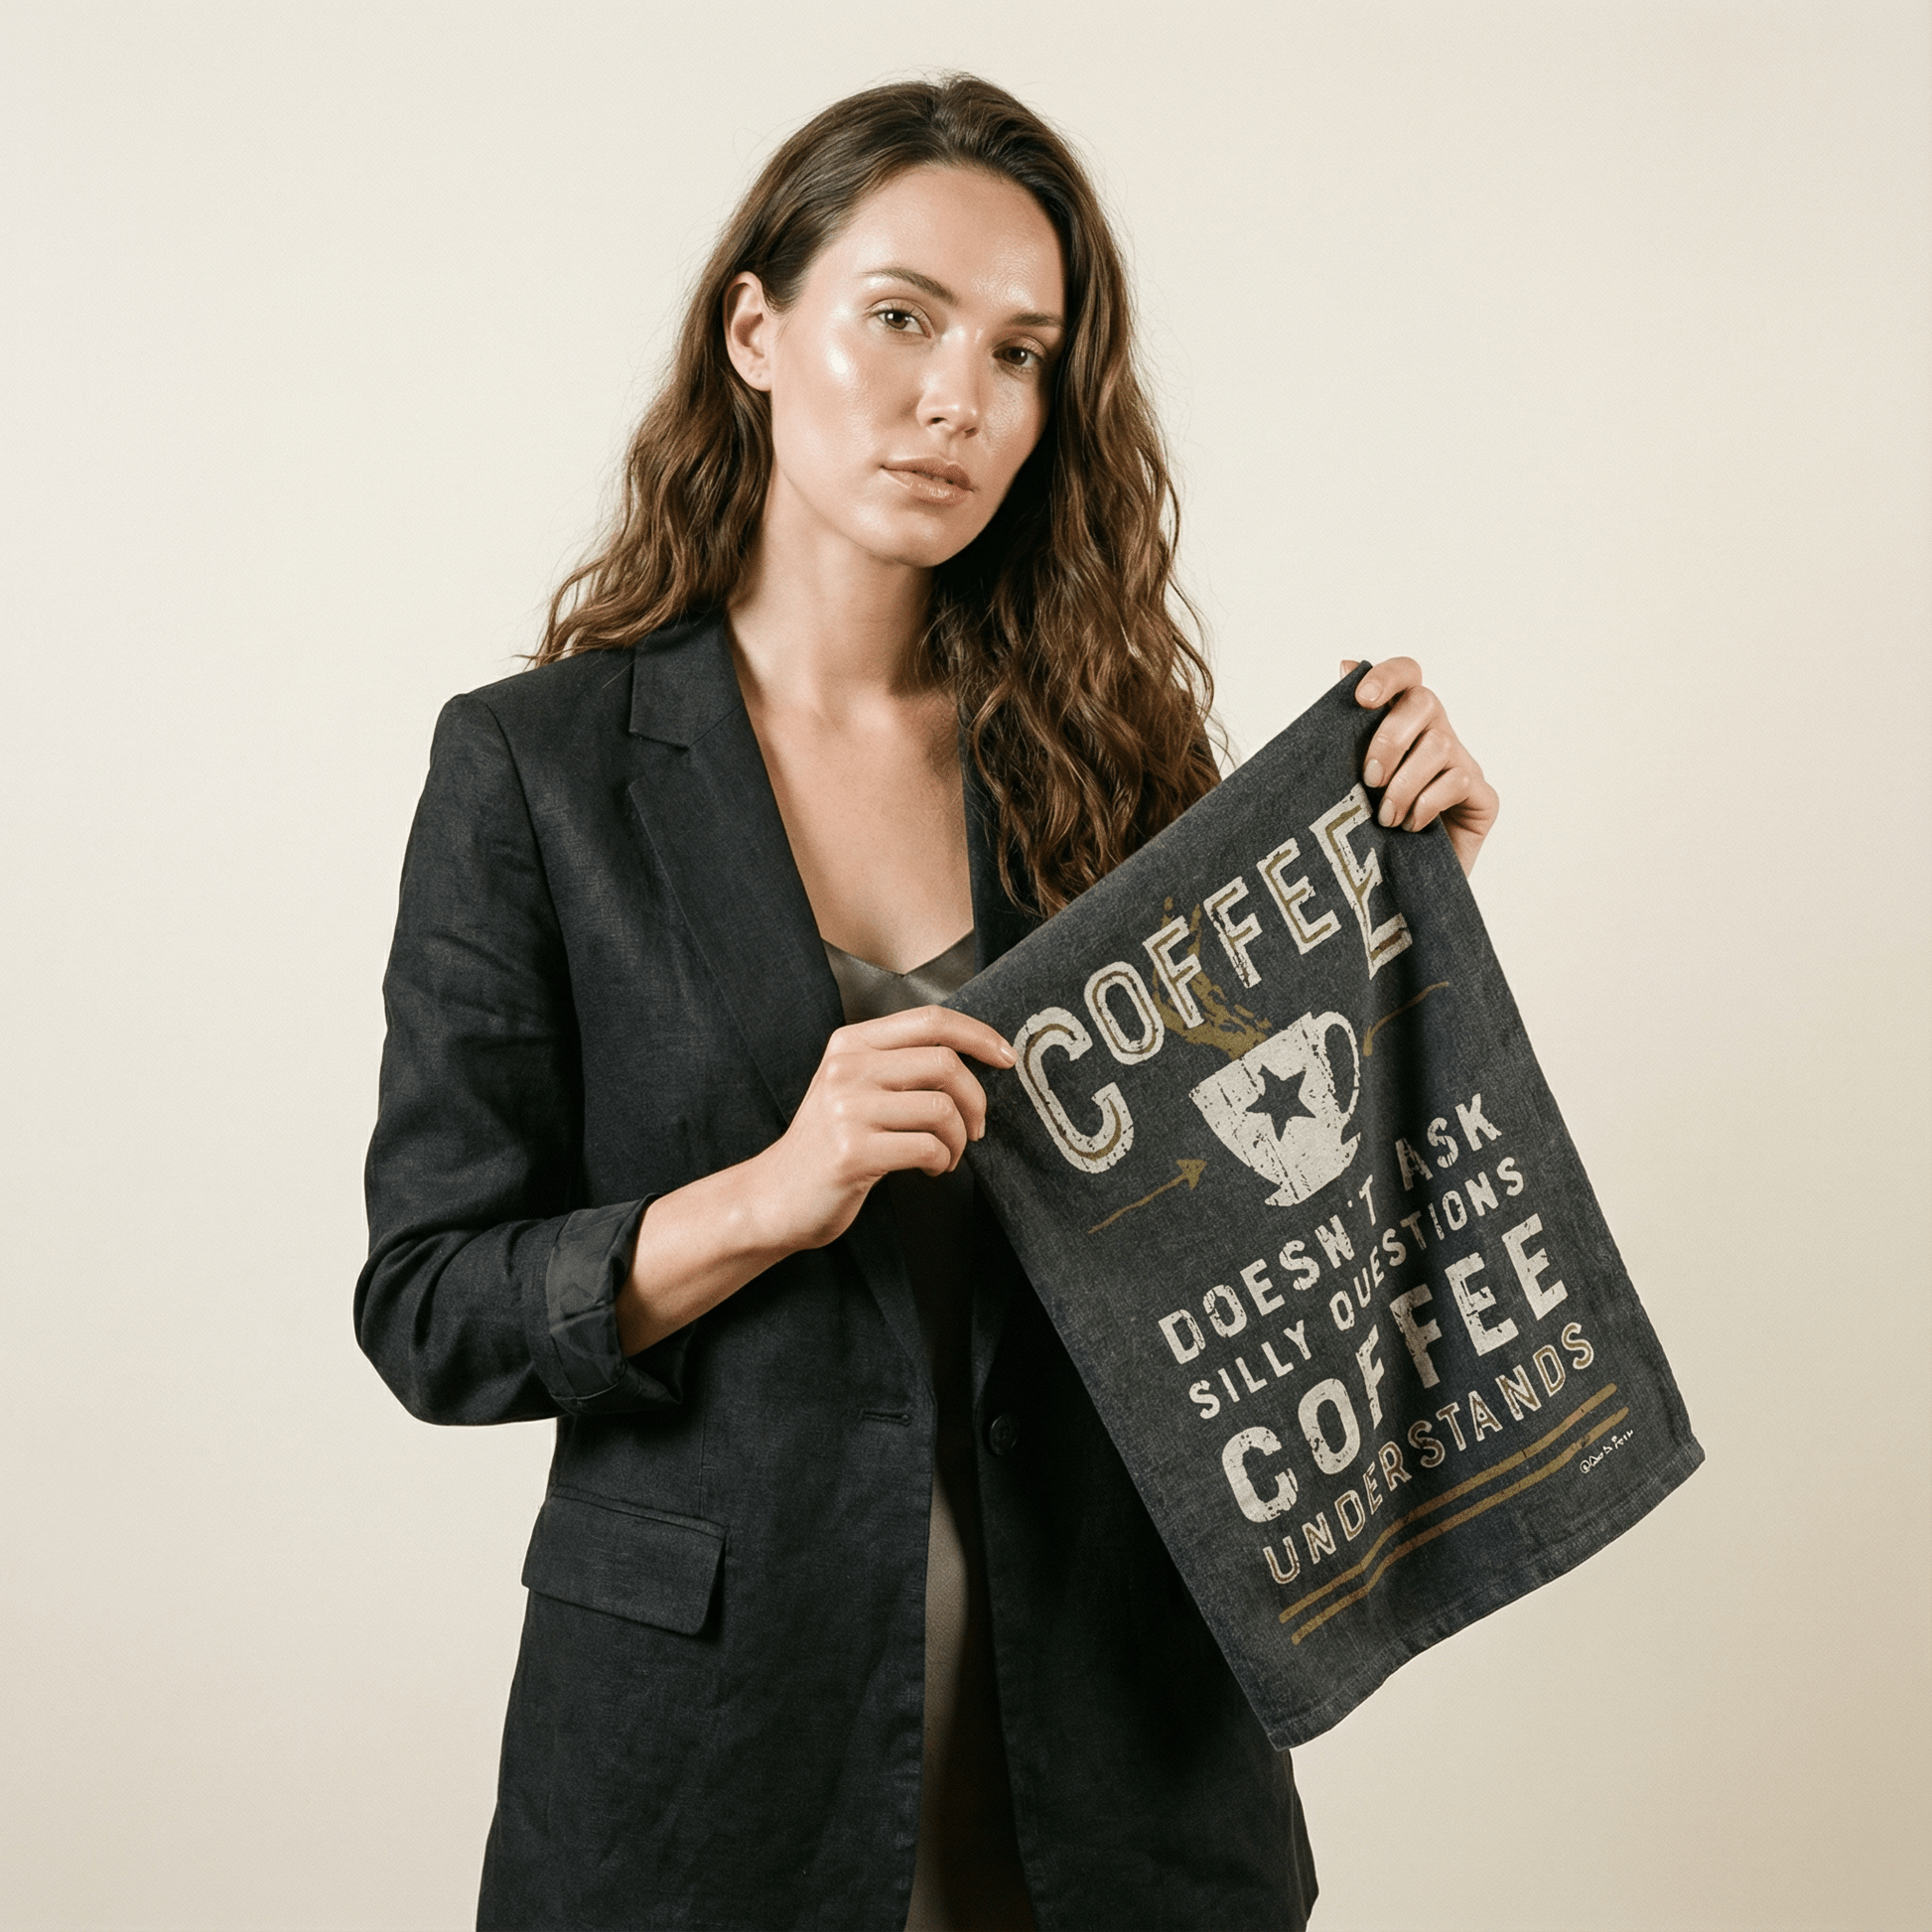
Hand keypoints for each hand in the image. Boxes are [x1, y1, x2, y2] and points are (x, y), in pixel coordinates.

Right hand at [752, 1006, 1014, 1251]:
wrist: (774, 1197)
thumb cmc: (828, 1144)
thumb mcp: (853, 1088)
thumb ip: (898, 1064)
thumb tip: (975, 1055)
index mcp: (850, 1043)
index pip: (931, 1020)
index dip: (979, 1035)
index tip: (1006, 1057)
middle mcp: (846, 1068)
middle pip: (944, 1063)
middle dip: (976, 1100)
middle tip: (976, 1128)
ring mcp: (847, 1109)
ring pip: (942, 1108)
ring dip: (960, 1140)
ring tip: (947, 1155)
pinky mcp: (853, 1152)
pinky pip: (928, 1147)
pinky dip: (942, 1161)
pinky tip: (929, 1169)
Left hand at [1343, 658, 1498, 875]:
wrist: (1394, 891)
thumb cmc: (1366, 831)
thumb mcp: (1346, 781)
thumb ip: (1346, 730)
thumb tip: (1343, 663)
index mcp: (1404, 724)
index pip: (1408, 676)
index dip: (1388, 677)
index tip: (1362, 699)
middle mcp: (1437, 736)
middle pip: (1425, 703)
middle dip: (1390, 739)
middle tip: (1368, 778)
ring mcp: (1464, 764)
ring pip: (1439, 745)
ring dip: (1404, 783)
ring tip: (1384, 817)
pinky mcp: (1484, 798)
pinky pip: (1459, 780)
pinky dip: (1427, 803)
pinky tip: (1411, 826)